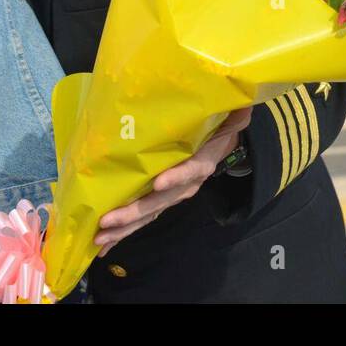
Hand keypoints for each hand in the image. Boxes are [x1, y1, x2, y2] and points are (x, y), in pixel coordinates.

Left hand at [94, 106, 252, 254]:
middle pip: (161, 201)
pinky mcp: (164, 199)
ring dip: (124, 228)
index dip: (176, 177)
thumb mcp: (230, 116)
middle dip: (134, 213)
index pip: (190, 170)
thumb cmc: (219, 126)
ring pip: (149, 214)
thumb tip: (244, 101)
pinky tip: (105, 245)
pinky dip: (125, 231)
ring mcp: (175, 195)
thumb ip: (235, 111)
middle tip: (108, 222)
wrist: (223, 145)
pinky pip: (144, 217)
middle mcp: (188, 184)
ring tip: (100, 239)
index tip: (158, 183)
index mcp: (202, 161)